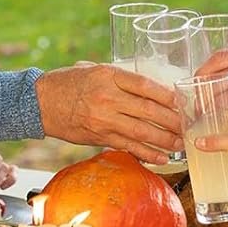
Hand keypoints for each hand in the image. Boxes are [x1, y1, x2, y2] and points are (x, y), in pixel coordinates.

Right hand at [35, 63, 187, 163]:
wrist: (38, 102)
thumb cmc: (66, 83)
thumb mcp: (92, 69)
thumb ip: (118, 77)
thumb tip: (146, 85)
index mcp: (108, 75)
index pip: (146, 85)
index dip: (168, 95)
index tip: (183, 101)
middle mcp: (107, 97)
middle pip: (149, 110)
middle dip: (173, 120)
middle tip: (189, 125)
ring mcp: (103, 118)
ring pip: (142, 131)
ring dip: (165, 140)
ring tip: (181, 143)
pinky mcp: (98, 136)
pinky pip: (128, 146)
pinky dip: (147, 153)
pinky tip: (162, 157)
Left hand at [197, 46, 227, 148]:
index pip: (222, 57)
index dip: (202, 73)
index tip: (193, 88)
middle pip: (216, 69)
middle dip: (198, 88)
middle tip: (188, 105)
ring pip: (220, 89)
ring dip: (204, 105)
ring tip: (197, 118)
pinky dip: (217, 115)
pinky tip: (211, 124)